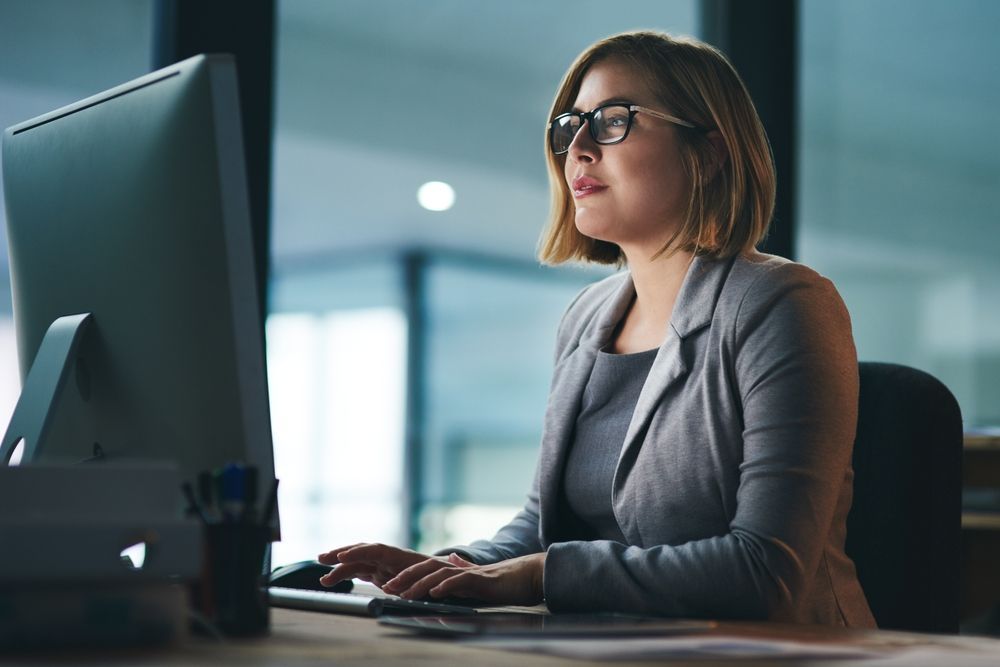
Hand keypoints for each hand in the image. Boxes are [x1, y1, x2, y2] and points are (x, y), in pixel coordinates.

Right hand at [316, 543, 450, 587]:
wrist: (441, 575)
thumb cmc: (435, 577)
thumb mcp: (427, 580)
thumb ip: (412, 583)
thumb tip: (394, 589)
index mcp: (398, 556)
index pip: (375, 550)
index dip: (359, 552)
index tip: (343, 556)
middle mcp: (387, 557)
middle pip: (361, 551)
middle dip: (341, 553)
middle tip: (322, 558)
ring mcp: (381, 564)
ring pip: (356, 561)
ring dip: (338, 566)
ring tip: (322, 575)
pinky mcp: (378, 572)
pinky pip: (358, 570)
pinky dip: (344, 573)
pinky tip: (330, 579)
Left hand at [383, 552, 545, 605]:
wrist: (532, 575)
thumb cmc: (508, 580)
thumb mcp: (479, 578)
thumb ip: (464, 572)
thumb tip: (452, 564)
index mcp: (458, 571)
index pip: (428, 571)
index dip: (409, 576)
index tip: (391, 585)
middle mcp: (461, 569)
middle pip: (428, 569)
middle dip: (405, 578)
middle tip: (387, 587)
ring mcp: (472, 573)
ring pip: (440, 574)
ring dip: (420, 583)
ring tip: (405, 593)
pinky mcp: (483, 579)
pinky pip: (462, 581)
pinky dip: (447, 586)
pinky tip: (435, 592)